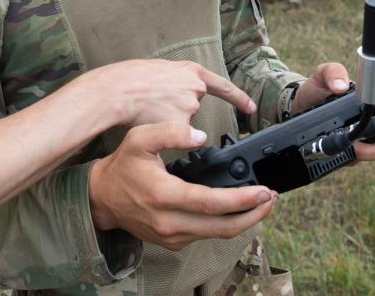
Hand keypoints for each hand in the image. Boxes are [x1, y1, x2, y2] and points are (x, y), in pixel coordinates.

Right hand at [88, 121, 276, 250]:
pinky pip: (205, 235)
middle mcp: (170, 222)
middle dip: (254, 215)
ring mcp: (172, 236)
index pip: (212, 203)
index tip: (264, 191)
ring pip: (217, 234)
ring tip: (259, 203)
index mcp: (164, 195)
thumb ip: (170, 132)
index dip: (243, 200)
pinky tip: (233, 210)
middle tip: (271, 199)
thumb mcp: (139, 139)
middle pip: (223, 227)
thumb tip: (200, 135)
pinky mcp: (172, 242)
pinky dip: (224, 224)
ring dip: (243, 221)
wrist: (102, 197)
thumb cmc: (123, 166)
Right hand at [89, 59, 255, 127]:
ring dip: (169, 116)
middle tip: (155, 100)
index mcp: (192, 72)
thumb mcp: (162, 68)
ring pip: (182, 120)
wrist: (121, 88)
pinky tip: (149, 118)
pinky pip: (176, 133)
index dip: (238, 98)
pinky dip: (164, 128)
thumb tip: (182, 90)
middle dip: (177, 105)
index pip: (223, 87)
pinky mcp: (181, 125)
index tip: (251, 108)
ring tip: (147, 106)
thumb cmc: (134, 78)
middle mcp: (196, 89)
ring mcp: (189, 107)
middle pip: (192, 104)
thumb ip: (179, 79)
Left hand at [291, 63, 374, 161]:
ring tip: (351, 148)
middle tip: (362, 144)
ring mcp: (361, 138)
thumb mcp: (322, 75)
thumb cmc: (316, 89)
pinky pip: (355, 160)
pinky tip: (338, 152)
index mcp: (371, 102)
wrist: (297, 107)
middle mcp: (370, 121)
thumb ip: (333, 72)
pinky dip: (349, 158)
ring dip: (366, 153)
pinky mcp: (348, 151)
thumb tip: (341, 86)